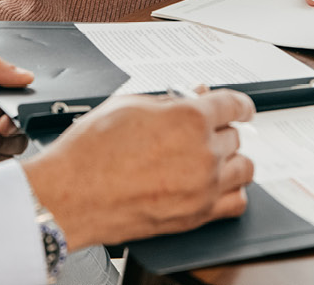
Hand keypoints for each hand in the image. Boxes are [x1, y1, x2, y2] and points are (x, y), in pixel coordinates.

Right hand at [21, 88, 255, 250]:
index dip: (240, 103)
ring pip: (243, 168)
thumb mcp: (128, 106)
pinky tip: (218, 185)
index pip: (234, 105)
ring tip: (211, 157)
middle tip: (200, 132)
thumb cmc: (90, 152)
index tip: (241, 107)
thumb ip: (168, 102)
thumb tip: (190, 98)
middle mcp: (203, 153)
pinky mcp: (197, 215)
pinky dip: (233, 192)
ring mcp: (203, 187)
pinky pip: (237, 203)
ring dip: (231, 159)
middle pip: (235, 136)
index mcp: (189, 119)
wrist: (71, 195)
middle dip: (220, 130)